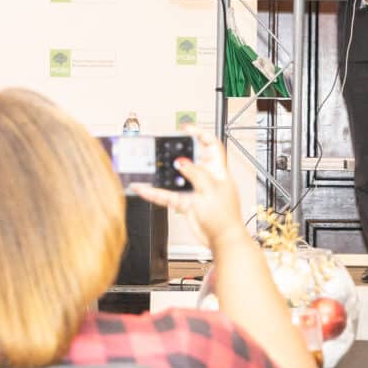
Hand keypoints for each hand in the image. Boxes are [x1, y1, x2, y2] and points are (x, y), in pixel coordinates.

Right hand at [132, 126, 245, 249]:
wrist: (222, 240)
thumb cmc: (225, 217)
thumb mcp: (210, 190)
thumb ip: (195, 174)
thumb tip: (182, 162)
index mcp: (218, 171)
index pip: (211, 145)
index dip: (201, 134)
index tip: (186, 127)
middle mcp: (206, 178)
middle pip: (190, 159)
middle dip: (176, 152)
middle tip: (163, 146)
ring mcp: (194, 190)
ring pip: (174, 178)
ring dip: (161, 174)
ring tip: (148, 166)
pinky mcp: (185, 203)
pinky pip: (166, 195)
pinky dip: (153, 192)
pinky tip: (142, 188)